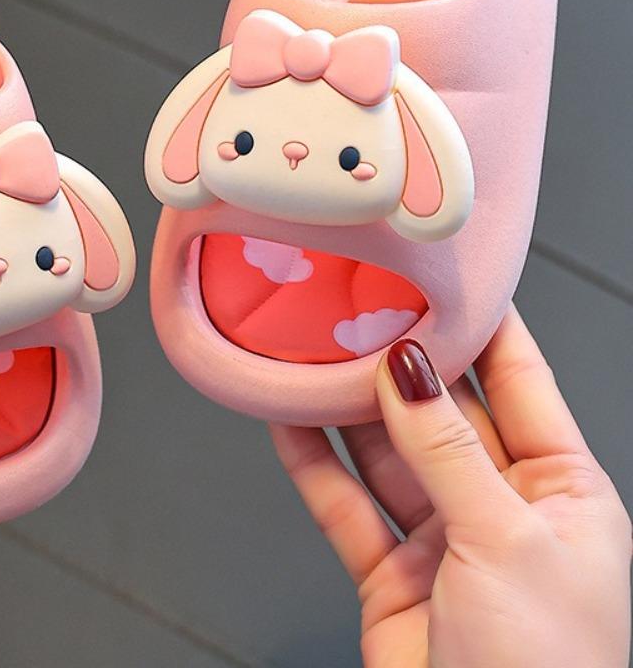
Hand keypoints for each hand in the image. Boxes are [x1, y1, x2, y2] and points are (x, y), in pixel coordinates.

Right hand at [271, 306, 631, 667]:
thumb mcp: (506, 540)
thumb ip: (447, 449)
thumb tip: (409, 370)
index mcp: (564, 492)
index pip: (520, 383)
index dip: (483, 326)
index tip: (443, 276)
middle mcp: (502, 507)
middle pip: (442, 413)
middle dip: (400, 362)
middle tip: (356, 309)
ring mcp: (444, 540)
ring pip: (386, 454)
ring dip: (347, 408)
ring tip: (308, 353)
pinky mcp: (391, 574)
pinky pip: (347, 504)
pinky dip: (314, 464)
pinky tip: (287, 423)